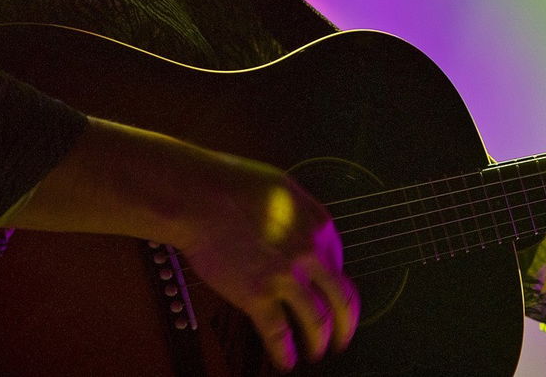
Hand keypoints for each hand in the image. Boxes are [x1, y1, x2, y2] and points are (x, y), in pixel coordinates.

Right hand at [163, 148, 359, 371]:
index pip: (339, 264)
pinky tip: (286, 361)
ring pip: (318, 321)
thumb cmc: (233, 186)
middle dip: (346, 324)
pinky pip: (279, 334)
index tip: (330, 296)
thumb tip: (306, 235)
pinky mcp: (257, 296)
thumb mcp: (284, 190)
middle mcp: (310, 253)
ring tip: (317, 352)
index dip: (334, 284)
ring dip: (320, 342)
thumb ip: (301, 217)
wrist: (200, 198)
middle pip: (343, 299)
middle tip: (342, 337)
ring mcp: (285, 277)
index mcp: (319, 226)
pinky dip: (285, 353)